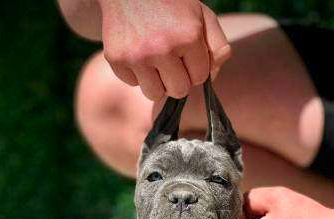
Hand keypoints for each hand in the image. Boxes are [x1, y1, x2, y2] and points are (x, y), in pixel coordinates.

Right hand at [100, 0, 229, 99]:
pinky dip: (136, 72)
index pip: (199, 78)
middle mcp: (162, 48)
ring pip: (154, 94)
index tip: (187, 53)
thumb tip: (214, 75)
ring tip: (155, 59)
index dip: (194, 67)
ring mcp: (137, 55)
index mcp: (188, 36)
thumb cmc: (171, 4)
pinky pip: (133, 84)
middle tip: (171, 58)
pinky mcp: (116, 59)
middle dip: (177, 78)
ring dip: (157, 81)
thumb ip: (217, 44)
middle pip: (178, 90)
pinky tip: (137, 51)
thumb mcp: (201, 15)